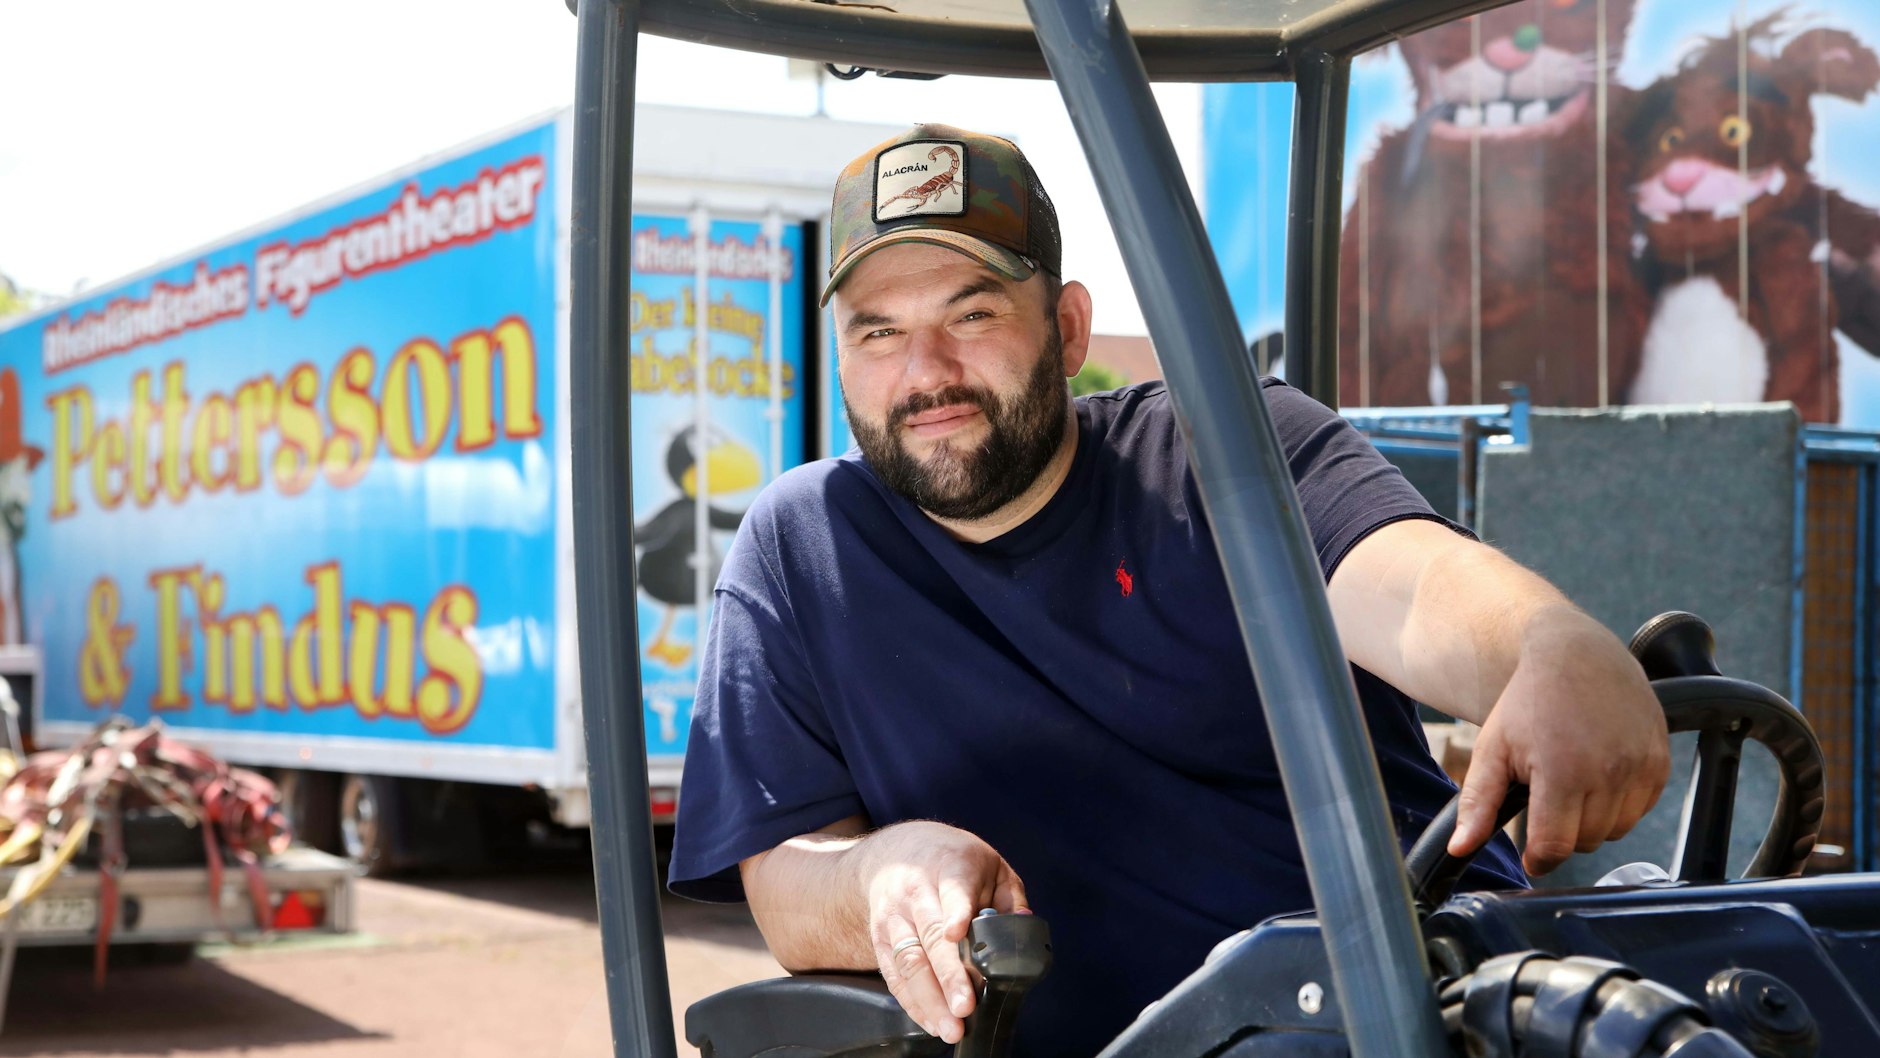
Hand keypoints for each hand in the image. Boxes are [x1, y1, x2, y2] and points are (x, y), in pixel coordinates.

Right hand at [855, 820, 1027, 1042]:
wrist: (894, 854)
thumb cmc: (950, 861)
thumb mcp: (987, 863)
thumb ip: (1009, 895)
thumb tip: (1023, 926)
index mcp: (948, 866)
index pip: (952, 890)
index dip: (955, 912)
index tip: (956, 932)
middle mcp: (915, 892)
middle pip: (928, 936)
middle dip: (947, 975)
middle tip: (965, 1007)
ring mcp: (893, 917)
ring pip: (908, 961)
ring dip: (928, 999)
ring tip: (950, 1027)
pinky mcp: (880, 939)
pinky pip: (893, 975)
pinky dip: (912, 1003)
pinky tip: (931, 1022)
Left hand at [1448, 606, 1670, 875]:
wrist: (1577, 655)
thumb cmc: (1528, 702)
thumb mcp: (1493, 748)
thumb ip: (1477, 803)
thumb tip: (1458, 849)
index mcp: (1563, 772)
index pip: (1556, 847)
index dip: (1539, 859)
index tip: (1532, 856)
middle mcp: (1608, 772)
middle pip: (1586, 842)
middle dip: (1563, 831)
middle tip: (1548, 797)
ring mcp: (1640, 767)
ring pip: (1616, 830)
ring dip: (1592, 821)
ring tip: (1572, 782)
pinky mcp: (1660, 762)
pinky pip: (1640, 810)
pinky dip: (1620, 805)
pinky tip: (1599, 774)